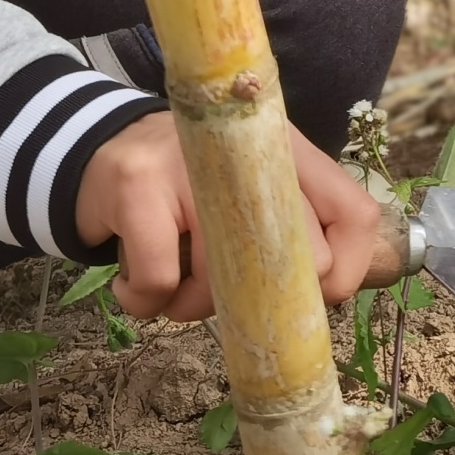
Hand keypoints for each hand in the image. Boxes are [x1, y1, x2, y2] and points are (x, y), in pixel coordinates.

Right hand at [72, 111, 381, 321]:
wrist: (99, 149)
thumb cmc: (186, 190)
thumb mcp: (248, 196)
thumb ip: (290, 232)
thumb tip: (331, 293)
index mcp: (289, 154)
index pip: (355, 215)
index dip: (347, 273)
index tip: (308, 304)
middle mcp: (247, 152)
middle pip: (297, 256)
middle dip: (259, 302)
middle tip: (220, 289)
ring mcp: (191, 163)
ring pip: (221, 281)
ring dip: (187, 304)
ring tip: (167, 268)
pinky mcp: (139, 184)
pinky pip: (159, 282)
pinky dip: (142, 299)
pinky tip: (130, 278)